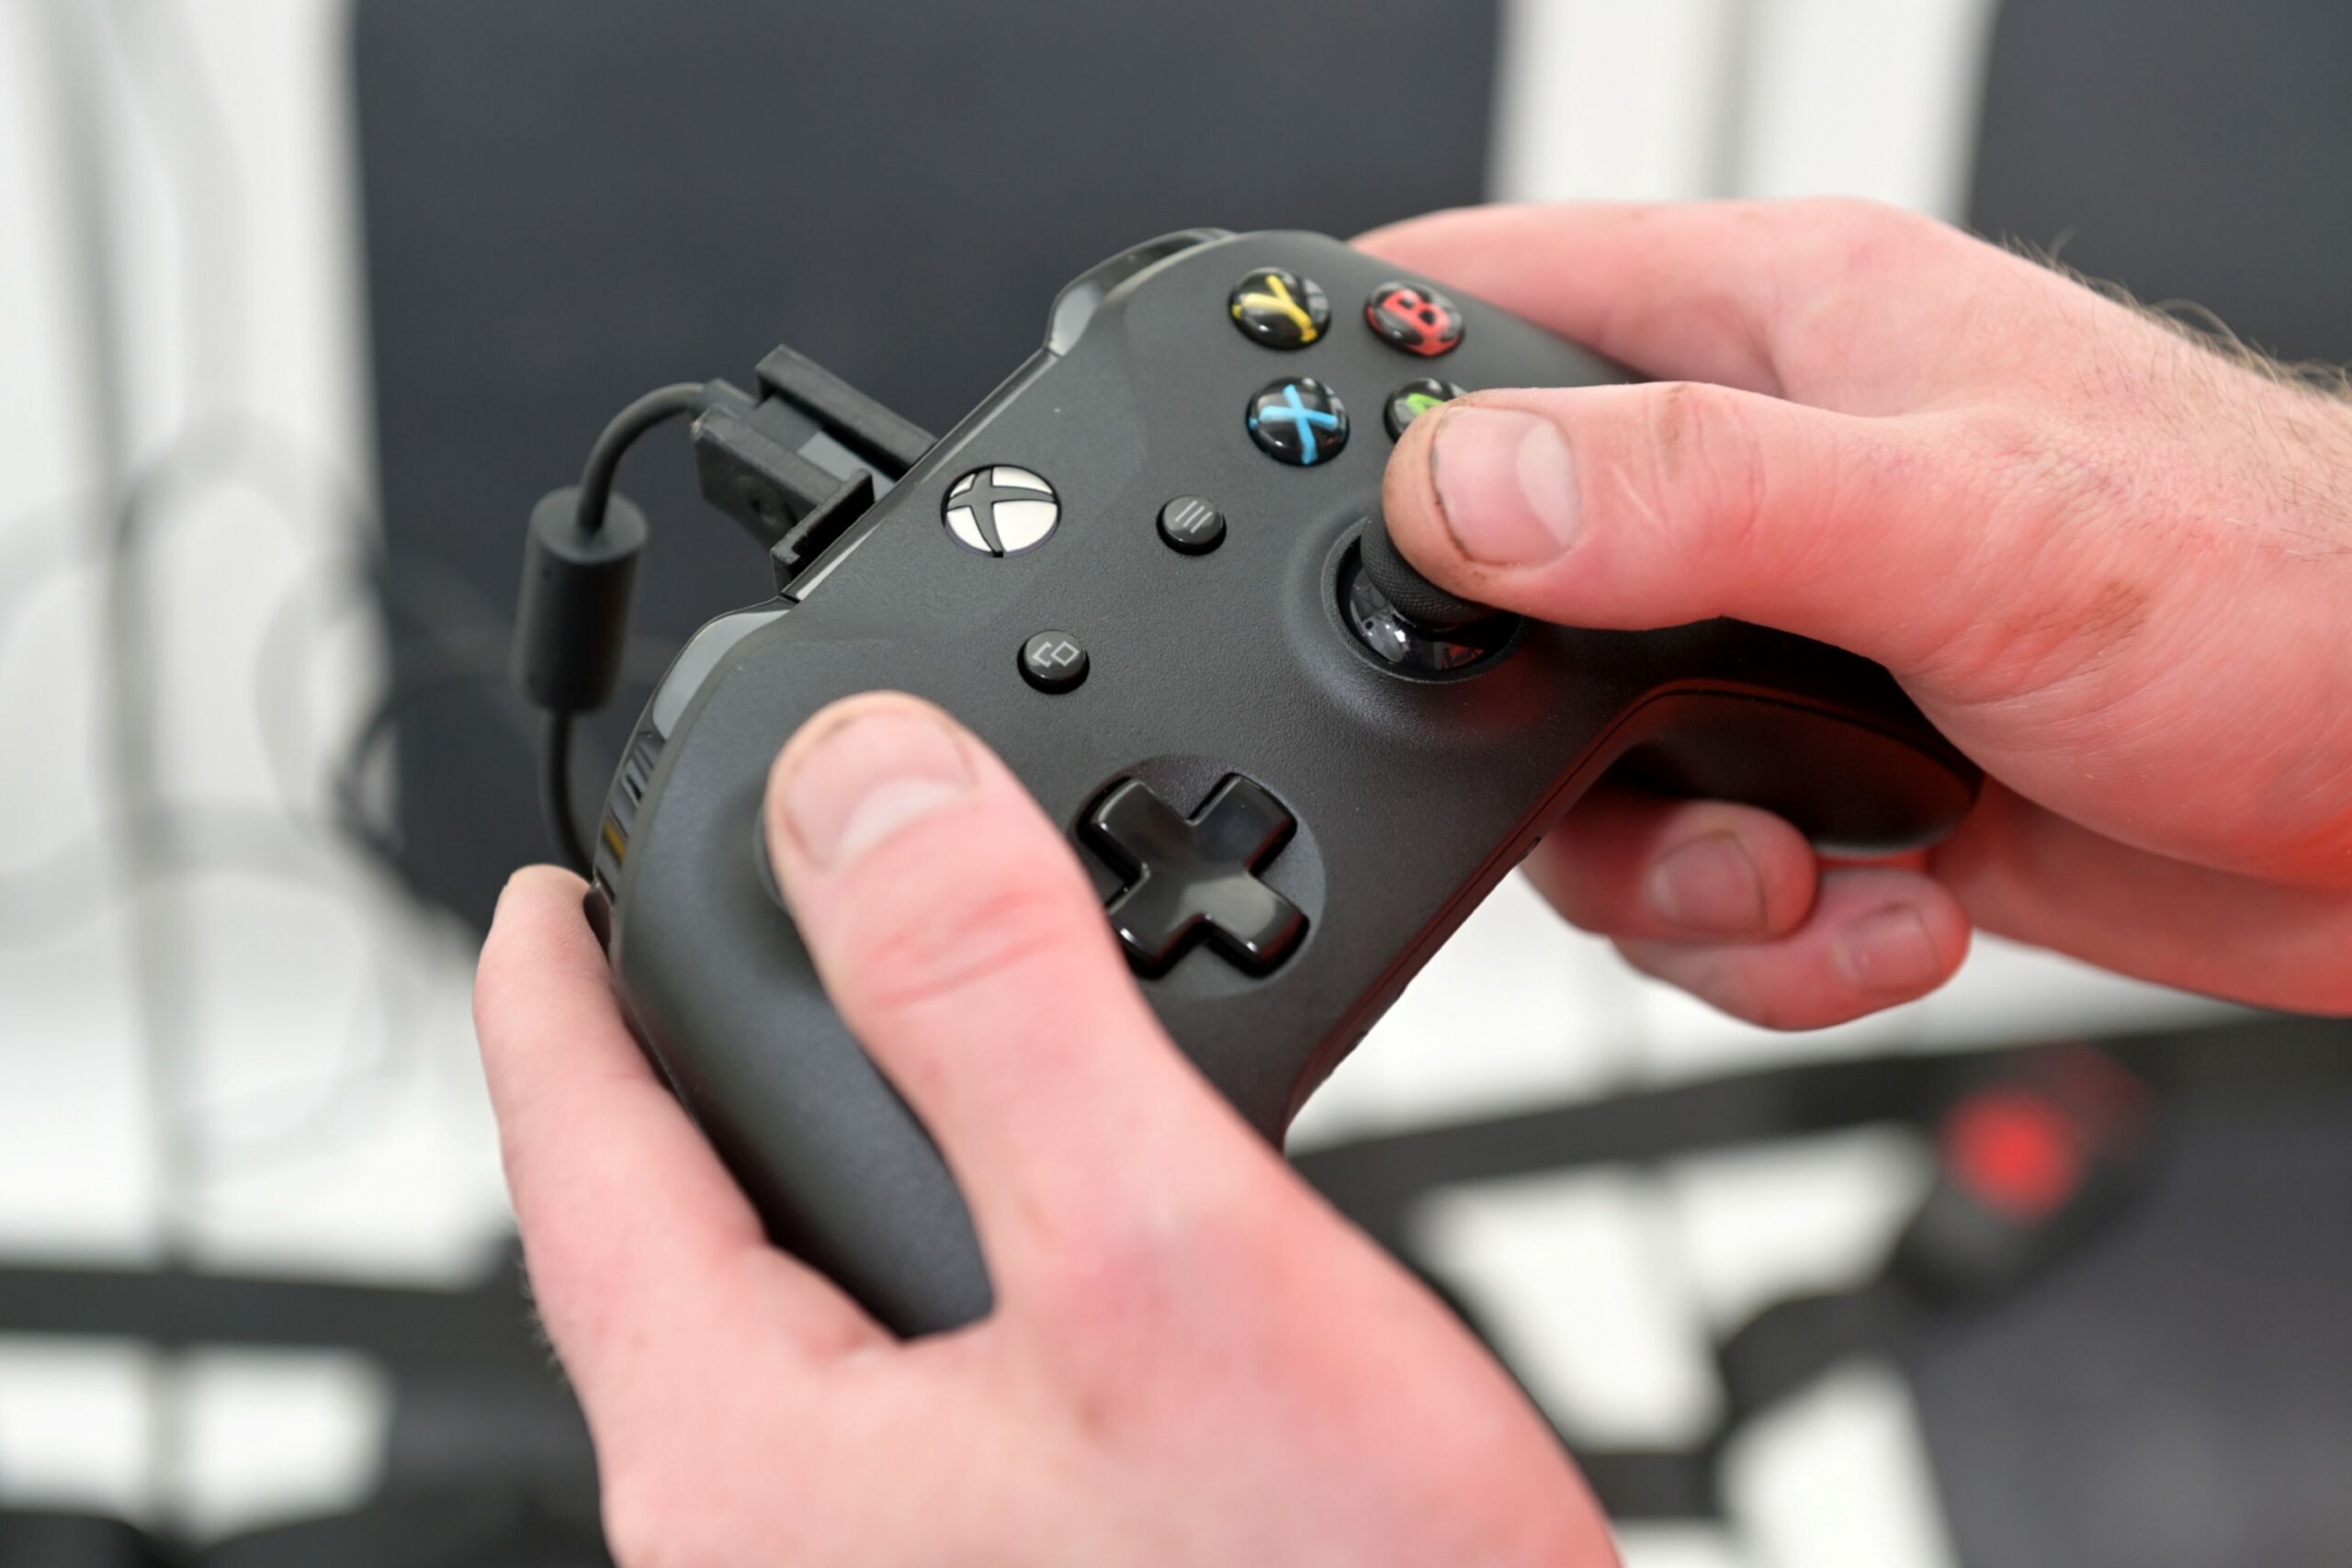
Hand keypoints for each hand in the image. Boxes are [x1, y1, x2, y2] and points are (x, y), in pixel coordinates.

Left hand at [474, 694, 1614, 1566]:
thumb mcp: (1163, 1261)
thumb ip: (997, 1004)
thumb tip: (863, 789)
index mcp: (751, 1460)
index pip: (575, 1168)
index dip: (549, 994)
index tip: (544, 894)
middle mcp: (778, 1538)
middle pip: (665, 1249)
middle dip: (683, 1069)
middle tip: (711, 941)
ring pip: (791, 1315)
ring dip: (822, 1155)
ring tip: (871, 1046)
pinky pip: (895, 1379)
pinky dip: (932, 1250)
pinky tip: (1024, 1219)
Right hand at [1364, 198, 2351, 1025]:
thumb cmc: (2291, 596)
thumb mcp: (1968, 527)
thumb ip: (1697, 499)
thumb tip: (1462, 493)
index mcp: (1778, 330)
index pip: (1482, 297)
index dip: (1358, 386)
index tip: (1303, 515)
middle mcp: (1759, 482)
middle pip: (1488, 586)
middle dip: (1520, 730)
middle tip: (1615, 773)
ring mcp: (1780, 640)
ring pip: (1574, 773)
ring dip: (1667, 876)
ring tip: (1802, 876)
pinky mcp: (1820, 780)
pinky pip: (1686, 880)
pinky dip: (1758, 942)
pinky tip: (1880, 917)